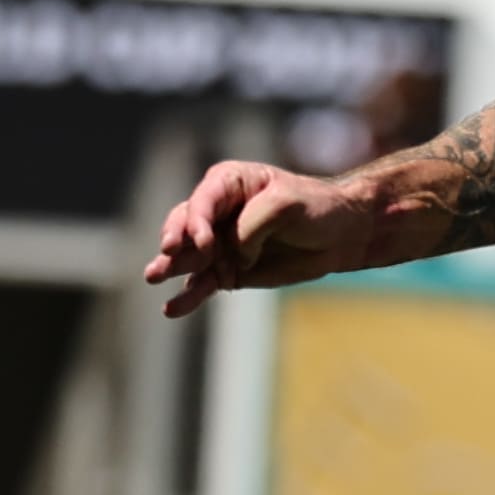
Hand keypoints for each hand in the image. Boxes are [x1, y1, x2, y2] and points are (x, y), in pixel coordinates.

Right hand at [147, 156, 364, 315]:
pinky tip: (172, 310)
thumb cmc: (315, 208)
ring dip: (169, 267)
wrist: (340, 235)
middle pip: (184, 226)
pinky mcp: (227, 272)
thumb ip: (254, 224)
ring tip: (153, 277)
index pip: (202, 201)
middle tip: (169, 253)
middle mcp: (216, 213)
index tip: (206, 242)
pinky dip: (188, 298)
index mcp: (228, 184)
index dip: (197, 221)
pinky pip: (202, 285)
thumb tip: (235, 255)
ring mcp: (218, 244)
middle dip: (174, 239)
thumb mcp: (287, 204)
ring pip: (187, 257)